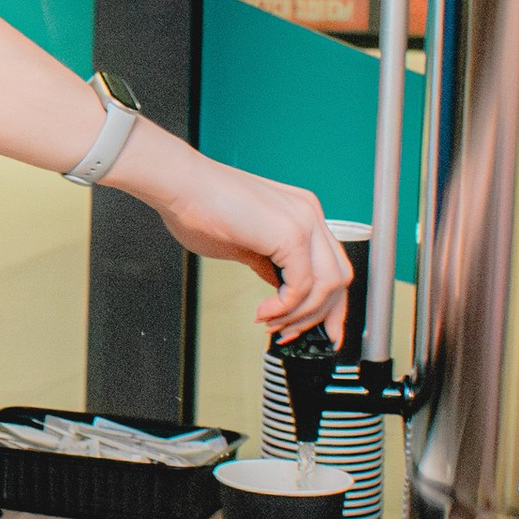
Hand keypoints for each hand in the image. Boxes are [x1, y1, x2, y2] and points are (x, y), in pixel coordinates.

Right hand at [112, 126, 348, 338]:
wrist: (178, 184)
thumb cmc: (197, 207)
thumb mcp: (242, 245)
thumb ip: (268, 265)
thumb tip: (280, 290)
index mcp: (301, 213)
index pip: (332, 266)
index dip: (328, 304)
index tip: (318, 330)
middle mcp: (310, 214)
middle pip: (340, 278)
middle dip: (320, 316)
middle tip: (292, 335)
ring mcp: (305, 221)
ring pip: (327, 285)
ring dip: (299, 315)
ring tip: (271, 324)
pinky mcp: (292, 233)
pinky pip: (303, 285)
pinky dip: (285, 306)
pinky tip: (264, 312)